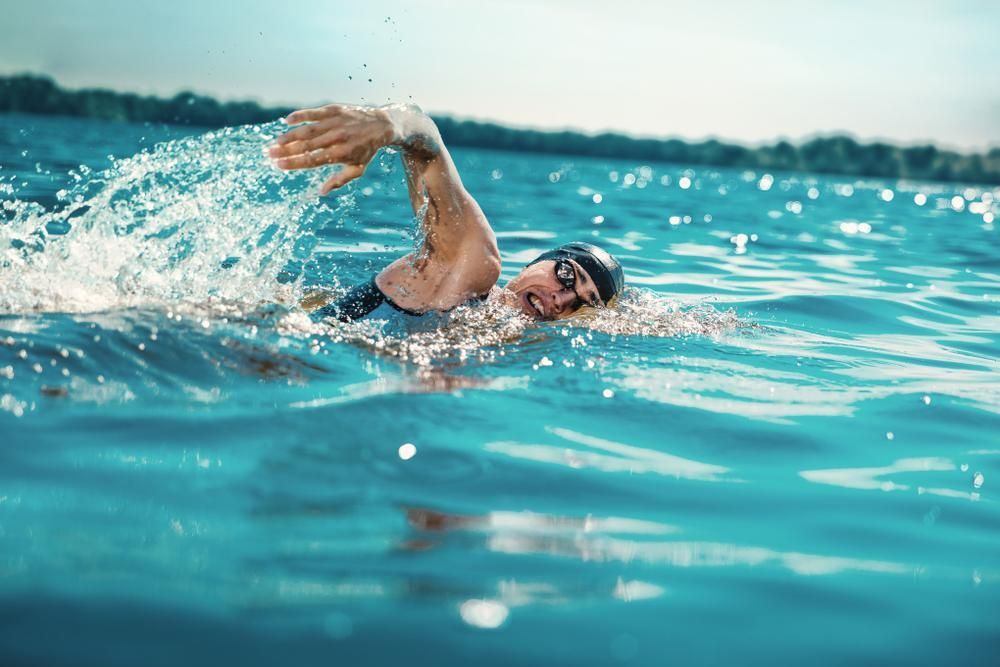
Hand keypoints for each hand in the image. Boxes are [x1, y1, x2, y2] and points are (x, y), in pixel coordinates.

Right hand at [269, 104, 394, 194]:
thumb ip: (339, 180)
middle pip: (306, 146)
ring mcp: (335, 123)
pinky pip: (314, 113)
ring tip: (276, 142)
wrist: (382, 125)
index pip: (312, 160)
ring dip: (290, 136)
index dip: (294, 163)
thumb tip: (322, 192)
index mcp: (341, 154)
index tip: (279, 165)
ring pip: (307, 130)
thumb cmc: (367, 150)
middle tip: (270, 154)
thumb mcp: (358, 169)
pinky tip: (288, 121)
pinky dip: (300, 116)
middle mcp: (337, 138)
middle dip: (286, 151)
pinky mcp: (334, 110)